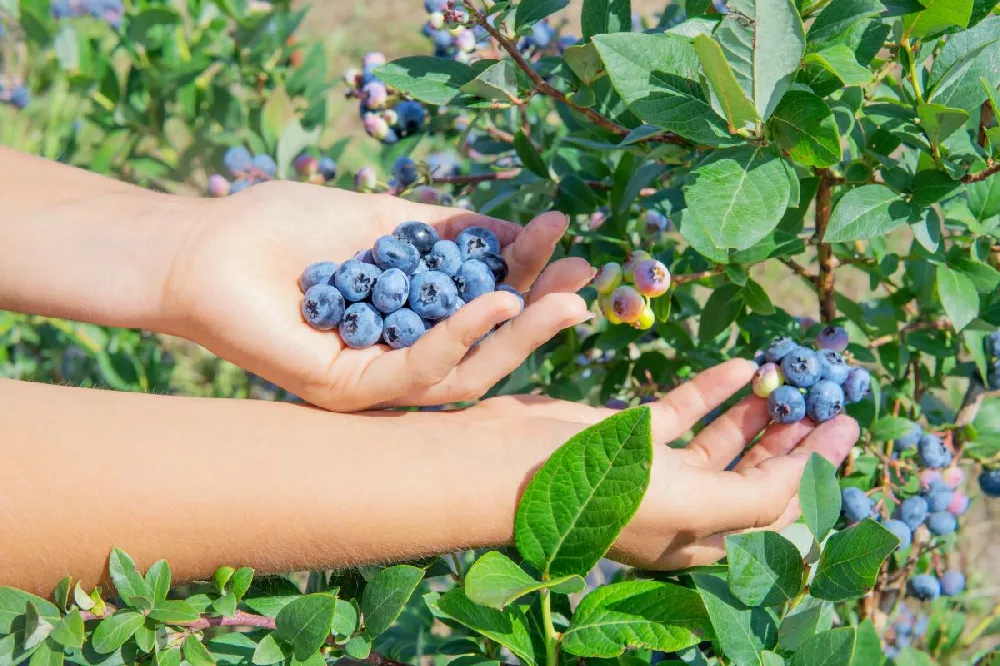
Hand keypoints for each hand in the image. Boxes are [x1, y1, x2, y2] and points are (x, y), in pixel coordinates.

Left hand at [165, 182, 594, 410]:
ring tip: (564, 297)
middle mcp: (400, 354)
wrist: (208, 246)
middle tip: (585, 278)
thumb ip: (448, 231)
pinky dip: (462, 336)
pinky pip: (420, 372)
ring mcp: (377, 380)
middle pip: (486, 349)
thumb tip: (517, 229)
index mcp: (411, 315)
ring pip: (466, 374)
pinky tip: (495, 299)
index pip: (482, 304)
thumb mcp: (385, 219)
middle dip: (539, 313)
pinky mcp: (352, 393)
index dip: (527, 273)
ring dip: (519, 335)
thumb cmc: (287, 227)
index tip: (563, 232)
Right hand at [454, 359, 858, 568]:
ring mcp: (654, 469)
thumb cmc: (589, 490)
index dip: (817, 473)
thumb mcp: (681, 504)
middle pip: (755, 476)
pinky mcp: (628, 433)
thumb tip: (809, 480)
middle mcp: (682, 508)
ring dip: (758, 412)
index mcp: (699, 537)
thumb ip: (750, 499)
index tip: (846, 427)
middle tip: (829, 401)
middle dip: (794, 441)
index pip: (776, 511)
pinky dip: (713, 388)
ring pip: (722, 441)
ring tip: (791, 380)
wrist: (500, 463)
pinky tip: (741, 365)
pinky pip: (682, 409)